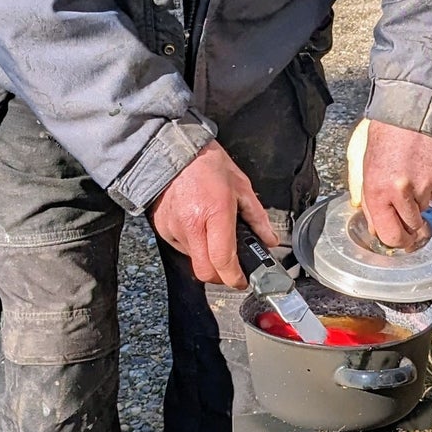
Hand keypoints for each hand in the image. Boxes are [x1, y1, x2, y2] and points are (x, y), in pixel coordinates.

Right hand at [151, 141, 277, 287]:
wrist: (174, 151)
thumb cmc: (208, 165)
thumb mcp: (241, 187)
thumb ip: (257, 218)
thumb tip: (269, 240)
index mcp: (215, 212)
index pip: (223, 260)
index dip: (234, 278)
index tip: (241, 280)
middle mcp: (192, 225)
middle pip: (205, 272)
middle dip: (220, 276)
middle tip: (230, 268)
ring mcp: (174, 228)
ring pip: (194, 261)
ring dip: (207, 257)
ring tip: (212, 235)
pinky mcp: (162, 229)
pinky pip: (181, 248)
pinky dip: (193, 246)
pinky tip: (197, 227)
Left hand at [346, 118, 431, 249]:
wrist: (411, 111)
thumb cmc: (385, 138)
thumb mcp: (365, 168)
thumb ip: (369, 201)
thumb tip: (376, 229)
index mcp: (377, 192)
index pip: (390, 235)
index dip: (397, 241)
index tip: (401, 241)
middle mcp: (401, 192)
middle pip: (412, 228)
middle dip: (412, 226)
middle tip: (411, 216)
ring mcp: (424, 186)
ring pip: (425, 209)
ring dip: (420, 201)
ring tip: (413, 175)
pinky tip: (425, 168)